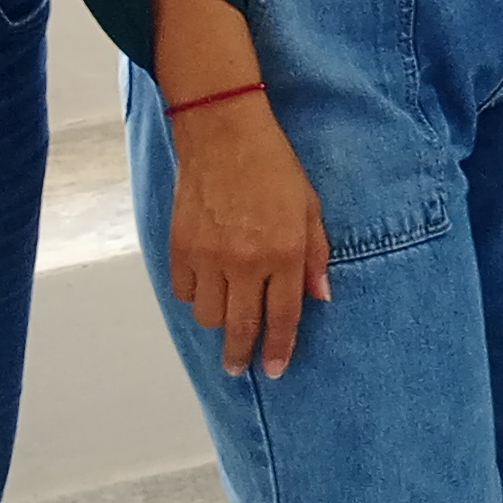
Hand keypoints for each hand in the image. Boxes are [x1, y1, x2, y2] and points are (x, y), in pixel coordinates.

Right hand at [161, 92, 335, 376]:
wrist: (224, 133)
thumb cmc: (273, 166)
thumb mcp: (309, 207)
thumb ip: (316, 254)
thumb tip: (321, 296)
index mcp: (284, 252)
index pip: (284, 317)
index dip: (279, 349)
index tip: (275, 369)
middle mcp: (246, 261)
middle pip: (241, 328)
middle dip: (241, 356)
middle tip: (239, 368)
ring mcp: (210, 256)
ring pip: (209, 316)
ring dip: (219, 320)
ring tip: (226, 311)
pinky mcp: (181, 247)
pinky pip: (184, 292)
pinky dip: (194, 295)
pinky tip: (205, 284)